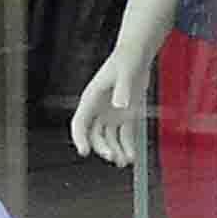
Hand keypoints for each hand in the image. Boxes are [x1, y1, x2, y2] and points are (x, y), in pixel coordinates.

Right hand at [69, 43, 156, 167]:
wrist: (137, 56)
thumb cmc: (126, 60)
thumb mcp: (125, 72)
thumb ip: (122, 88)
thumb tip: (121, 104)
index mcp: (91, 99)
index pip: (79, 123)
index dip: (79, 138)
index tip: (84, 151)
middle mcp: (99, 110)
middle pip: (95, 135)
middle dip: (102, 147)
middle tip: (112, 156)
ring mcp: (111, 115)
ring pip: (109, 139)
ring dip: (115, 151)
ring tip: (124, 161)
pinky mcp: (125, 117)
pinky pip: (124, 136)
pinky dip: (127, 147)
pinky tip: (132, 157)